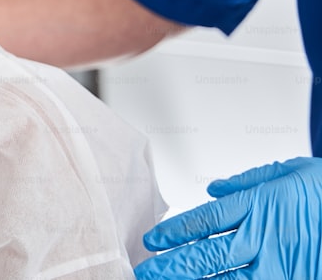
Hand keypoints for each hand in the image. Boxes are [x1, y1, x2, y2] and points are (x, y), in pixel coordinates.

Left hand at [134, 157, 321, 278]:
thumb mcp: (291, 171)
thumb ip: (250, 181)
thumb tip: (216, 188)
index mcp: (260, 206)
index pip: (205, 222)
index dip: (175, 231)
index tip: (153, 239)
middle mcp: (265, 237)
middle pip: (208, 256)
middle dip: (172, 266)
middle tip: (145, 272)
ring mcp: (281, 263)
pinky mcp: (296, 278)